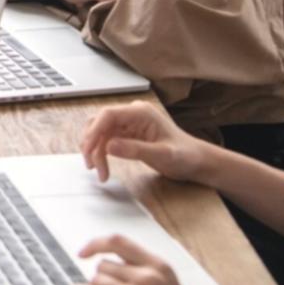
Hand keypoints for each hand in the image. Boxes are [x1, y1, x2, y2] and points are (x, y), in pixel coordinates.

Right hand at [80, 101, 209, 183]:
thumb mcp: (162, 155)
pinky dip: (101, 154)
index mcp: (140, 113)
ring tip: (99, 171)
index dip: (94, 131)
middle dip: (92, 144)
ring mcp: (128, 125)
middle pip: (100, 123)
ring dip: (95, 151)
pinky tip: (103, 167)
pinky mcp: (127, 135)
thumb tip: (109, 146)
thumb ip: (135, 150)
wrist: (195, 161)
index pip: (108, 115)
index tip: (88, 149)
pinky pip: (106, 141)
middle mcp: (132, 115)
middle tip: (91, 165)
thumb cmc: (185, 155)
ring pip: (100, 133)